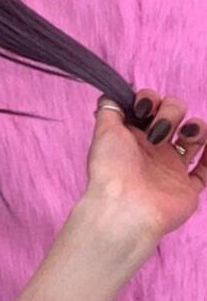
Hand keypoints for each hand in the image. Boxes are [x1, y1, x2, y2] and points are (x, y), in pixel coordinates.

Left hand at [85, 89, 205, 240]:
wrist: (126, 205)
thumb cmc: (112, 166)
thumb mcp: (104, 130)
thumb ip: (110, 109)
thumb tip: (113, 95)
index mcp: (133, 133)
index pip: (149, 106)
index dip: (150, 99)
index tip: (143, 108)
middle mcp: (153, 147)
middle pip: (174, 115)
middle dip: (171, 111)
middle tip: (157, 131)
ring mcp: (171, 167)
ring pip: (194, 138)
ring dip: (197, 127)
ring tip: (187, 135)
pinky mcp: (187, 187)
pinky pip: (205, 170)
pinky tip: (206, 147)